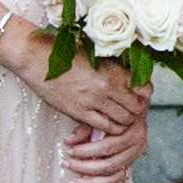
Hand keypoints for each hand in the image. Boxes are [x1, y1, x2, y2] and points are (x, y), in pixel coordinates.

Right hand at [27, 49, 148, 136]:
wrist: (37, 59)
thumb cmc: (66, 54)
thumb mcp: (97, 57)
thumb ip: (116, 69)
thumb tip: (133, 79)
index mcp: (114, 70)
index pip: (146, 89)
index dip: (144, 94)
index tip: (137, 95)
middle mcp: (108, 86)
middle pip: (137, 107)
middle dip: (135, 110)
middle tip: (128, 109)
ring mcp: (94, 101)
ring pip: (124, 120)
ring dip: (123, 120)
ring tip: (117, 116)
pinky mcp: (79, 112)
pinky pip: (105, 127)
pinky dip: (109, 128)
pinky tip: (104, 122)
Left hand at [61, 104, 146, 182]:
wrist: (131, 109)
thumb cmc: (113, 111)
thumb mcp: (100, 115)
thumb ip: (85, 127)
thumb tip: (68, 141)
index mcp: (132, 132)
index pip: (107, 147)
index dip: (86, 151)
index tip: (69, 150)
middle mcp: (136, 147)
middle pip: (109, 165)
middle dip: (85, 167)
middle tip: (67, 164)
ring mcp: (134, 158)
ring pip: (113, 177)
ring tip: (73, 182)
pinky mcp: (129, 166)